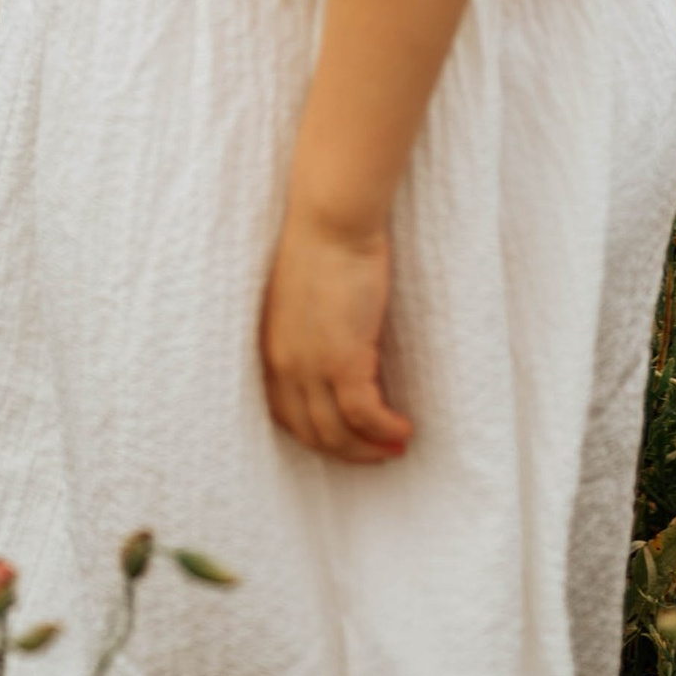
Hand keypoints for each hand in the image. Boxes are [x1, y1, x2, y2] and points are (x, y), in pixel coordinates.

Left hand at [259, 212, 409, 464]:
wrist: (330, 220)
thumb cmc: (320, 245)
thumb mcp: (299, 298)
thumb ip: (306, 332)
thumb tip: (332, 353)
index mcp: (270, 348)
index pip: (284, 415)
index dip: (316, 436)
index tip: (344, 440)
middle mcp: (285, 364)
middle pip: (312, 433)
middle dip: (346, 452)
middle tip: (377, 454)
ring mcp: (312, 366)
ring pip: (338, 433)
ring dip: (369, 449)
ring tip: (396, 446)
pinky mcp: (343, 360)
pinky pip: (365, 416)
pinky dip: (386, 430)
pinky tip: (404, 429)